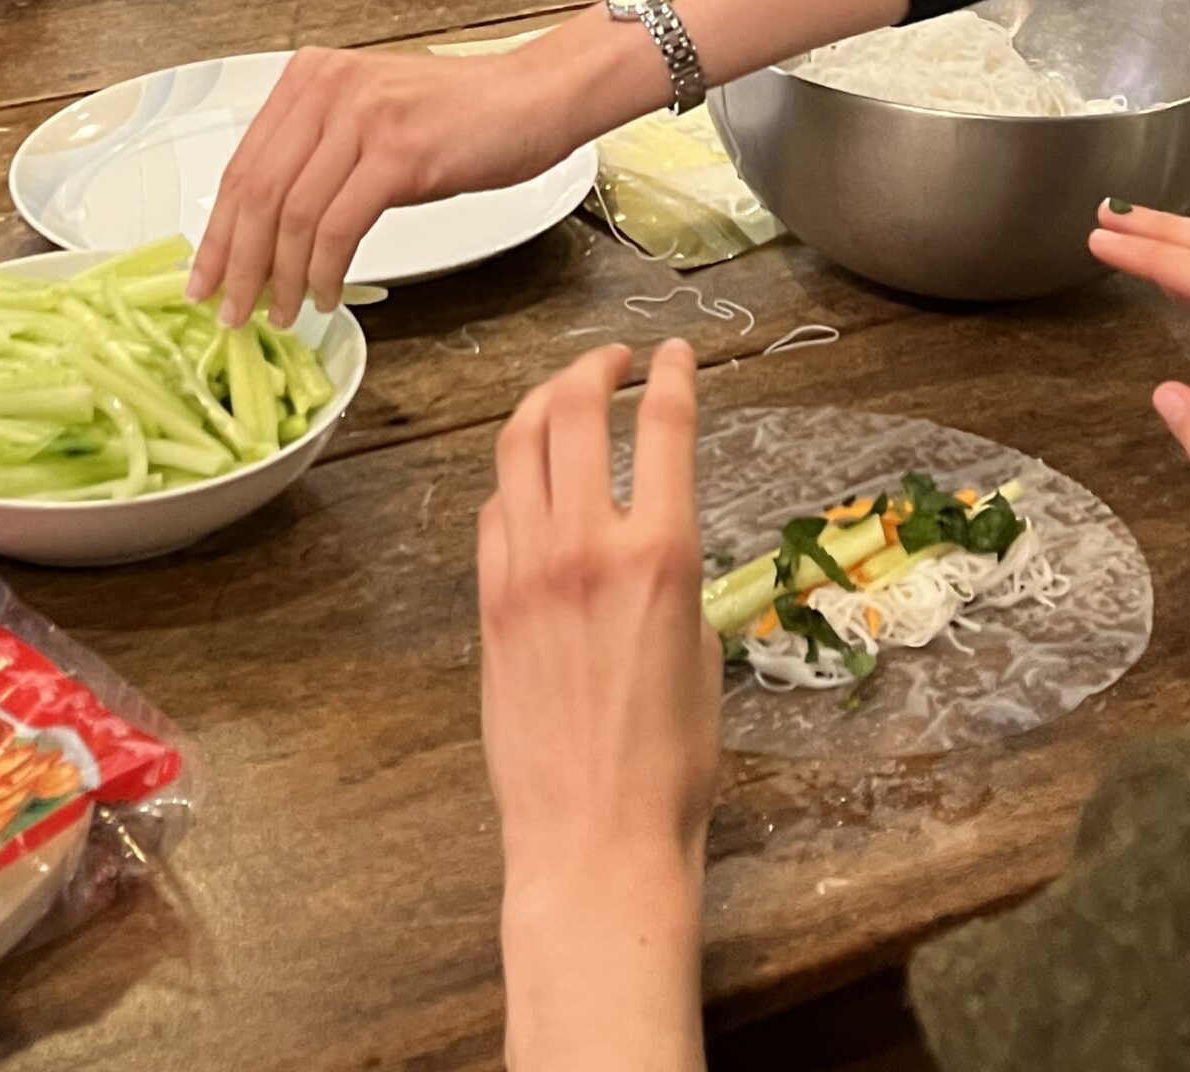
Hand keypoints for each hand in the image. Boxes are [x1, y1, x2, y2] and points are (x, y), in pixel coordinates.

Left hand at [189, 44, 579, 323]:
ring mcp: (362, 118)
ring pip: (291, 214)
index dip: (218, 231)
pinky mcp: (397, 153)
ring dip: (280, 277)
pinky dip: (324, 271)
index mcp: (310, 77)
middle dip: (236, 262)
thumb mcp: (370, 116)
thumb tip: (265, 228)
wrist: (532, 98)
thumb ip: (317, 153)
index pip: (242, 164)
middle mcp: (328, 88)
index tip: (205, 277)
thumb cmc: (460, 115)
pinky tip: (325, 293)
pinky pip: (338, 227)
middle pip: (256, 192)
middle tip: (229, 309)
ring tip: (281, 312)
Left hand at [483, 342, 714, 1071]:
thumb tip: (648, 534)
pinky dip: (515, 480)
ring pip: (519, 447)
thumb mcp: (700, 647)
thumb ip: (672, 571)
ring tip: (564, 395)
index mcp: (660, 554)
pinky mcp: (489, 602)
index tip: (675, 353)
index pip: (664, 429)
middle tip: (612, 359)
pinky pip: (495, 512)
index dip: (672, 376)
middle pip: (576, 413)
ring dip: (543, 404)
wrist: (594, 836)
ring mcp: (526, 570)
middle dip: (595, 368)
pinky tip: (531, 482)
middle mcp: (586, 546)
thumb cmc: (672, 761)